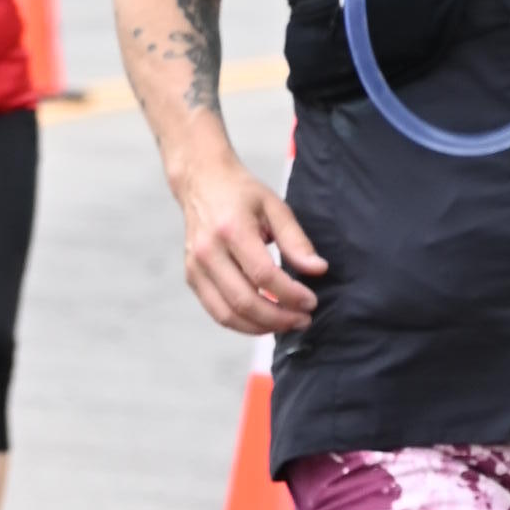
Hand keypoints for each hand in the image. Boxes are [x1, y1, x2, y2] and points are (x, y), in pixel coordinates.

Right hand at [173, 150, 323, 333]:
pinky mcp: (192, 278)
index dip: (290, 294)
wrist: (202, 182)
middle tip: (303, 320)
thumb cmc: (241, 193)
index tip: (311, 302)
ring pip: (227, 314)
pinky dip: (242, 323)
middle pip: (244, 300)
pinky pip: (217, 312)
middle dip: (278, 318)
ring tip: (286, 323)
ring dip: (261, 327)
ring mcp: (195, 267)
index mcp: (231, 230)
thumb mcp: (275, 207)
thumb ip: (296, 241)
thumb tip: (318, 270)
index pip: (263, 275)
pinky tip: (264, 320)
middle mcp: (207, 252)